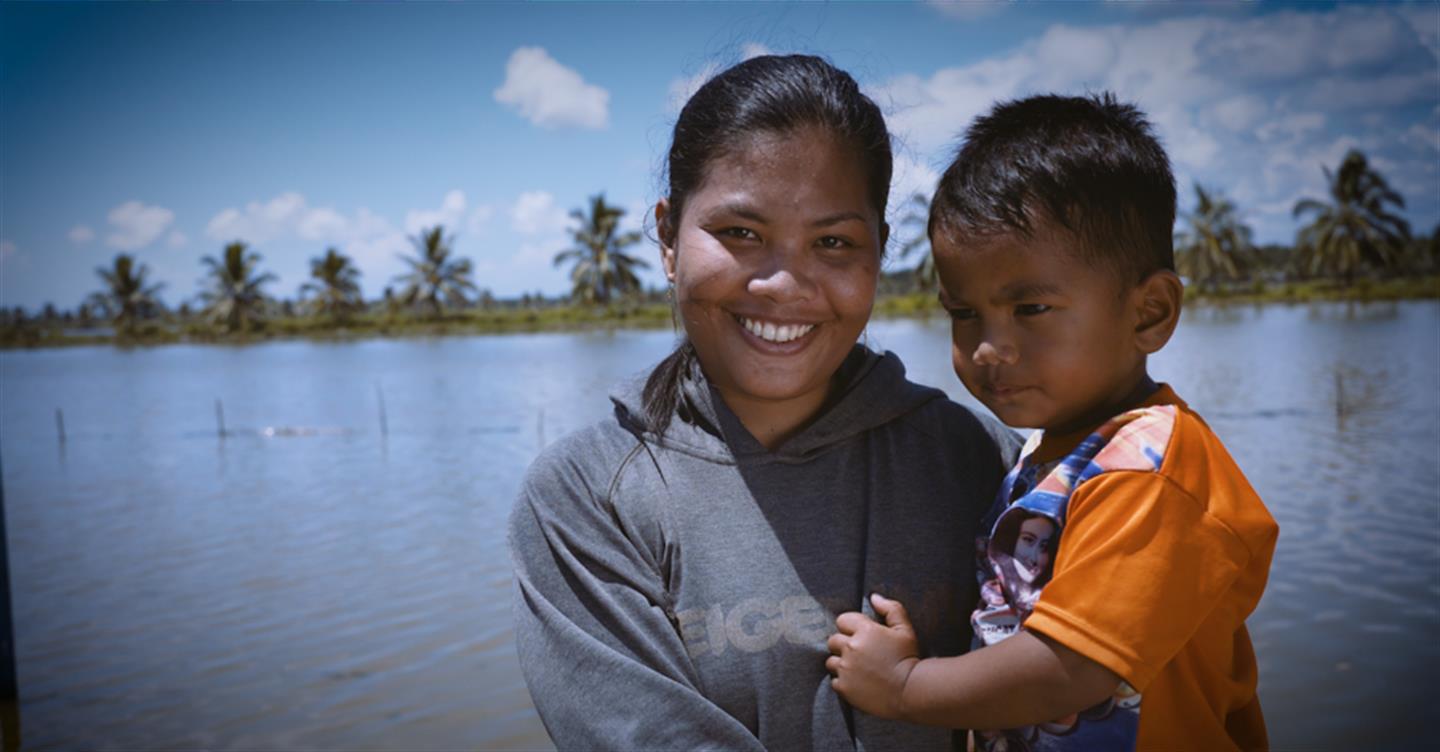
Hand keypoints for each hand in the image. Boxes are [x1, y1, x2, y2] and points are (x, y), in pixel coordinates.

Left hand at [825, 593, 920, 719]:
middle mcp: (851, 647)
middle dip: (843, 645)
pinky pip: (834, 681)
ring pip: (831, 661)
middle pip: (833, 641)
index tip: (861, 636)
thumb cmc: (909, 658)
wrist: (911, 692)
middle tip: (859, 654)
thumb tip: (874, 597)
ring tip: (856, 669)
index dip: (851, 627)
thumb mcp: (905, 630)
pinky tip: (857, 683)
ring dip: (840, 663)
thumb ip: (890, 609)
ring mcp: (845, 668)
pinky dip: (843, 681)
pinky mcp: (844, 687)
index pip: (842, 620)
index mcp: (864, 630)